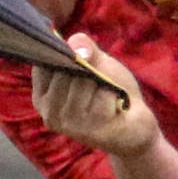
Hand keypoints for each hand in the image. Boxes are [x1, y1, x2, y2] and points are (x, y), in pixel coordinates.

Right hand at [32, 33, 156, 157]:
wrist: (135, 123)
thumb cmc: (109, 89)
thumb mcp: (96, 61)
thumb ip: (83, 46)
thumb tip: (78, 50)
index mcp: (41, 96)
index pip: (44, 62)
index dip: (66, 55)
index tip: (81, 62)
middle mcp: (49, 113)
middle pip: (65, 71)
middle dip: (88, 70)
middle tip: (98, 85)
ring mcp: (69, 125)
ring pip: (85, 82)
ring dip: (103, 83)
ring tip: (106, 96)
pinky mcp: (91, 132)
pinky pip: (104, 96)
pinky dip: (115, 95)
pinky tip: (116, 107)